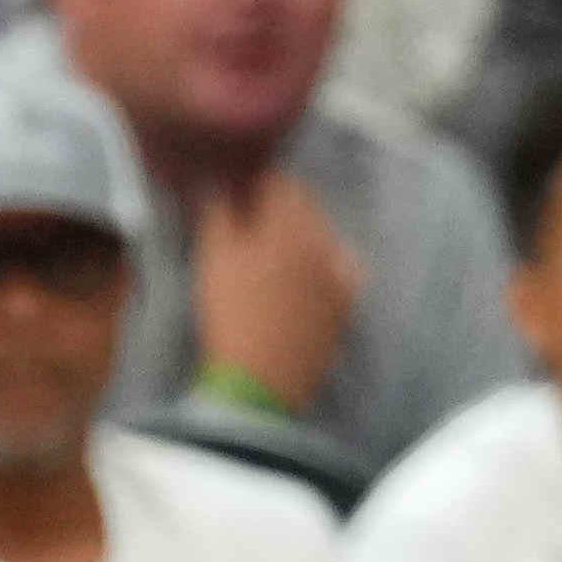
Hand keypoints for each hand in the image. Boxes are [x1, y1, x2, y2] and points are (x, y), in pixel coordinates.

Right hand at [195, 161, 361, 413]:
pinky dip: (329, 261)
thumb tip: (221, 186)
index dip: (259, 183)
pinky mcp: (347, 302)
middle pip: (306, 206)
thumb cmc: (230, 313)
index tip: (242, 191)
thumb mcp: (214, 258)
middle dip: (283, 204)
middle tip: (256, 218)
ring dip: (305, 231)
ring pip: (325, 233)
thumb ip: (219, 214)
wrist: (259, 377)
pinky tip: (313, 271)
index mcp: (288, 224)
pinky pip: (344, 267)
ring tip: (278, 248)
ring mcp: (339, 271)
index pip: (281, 183)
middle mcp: (322, 239)